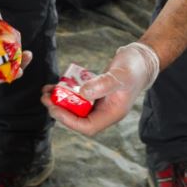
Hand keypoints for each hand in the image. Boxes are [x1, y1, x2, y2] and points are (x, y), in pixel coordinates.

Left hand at [44, 42, 158, 135]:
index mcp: (112, 114)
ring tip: (46, 91)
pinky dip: (66, 92)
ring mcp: (100, 103)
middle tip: (45, 98)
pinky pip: (78, 97)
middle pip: (78, 119)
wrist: (142, 59)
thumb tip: (83, 93)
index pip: (88, 127)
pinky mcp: (95, 93)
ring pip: (76, 108)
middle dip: (60, 110)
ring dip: (60, 101)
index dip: (69, 121)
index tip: (54, 108)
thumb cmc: (135, 68)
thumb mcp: (120, 75)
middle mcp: (105, 111)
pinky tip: (56, 84)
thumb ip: (103, 85)